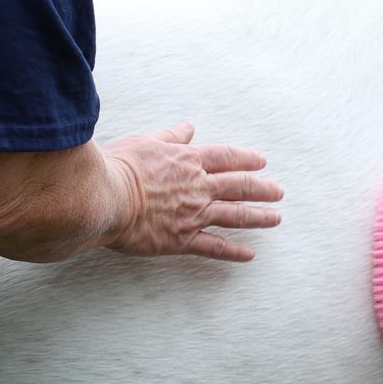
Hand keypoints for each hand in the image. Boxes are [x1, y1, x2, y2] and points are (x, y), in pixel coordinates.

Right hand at [102, 122, 282, 262]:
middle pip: (240, 187)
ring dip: (259, 217)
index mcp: (188, 161)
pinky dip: (234, 251)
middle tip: (278, 192)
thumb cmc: (117, 167)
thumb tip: (188, 127)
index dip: (246, 159)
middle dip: (263, 189)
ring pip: (235, 215)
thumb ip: (170, 137)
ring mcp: (194, 214)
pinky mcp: (183, 239)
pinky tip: (249, 255)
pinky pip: (215, 247)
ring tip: (276, 218)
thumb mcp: (145, 142)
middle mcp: (198, 187)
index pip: (226, 157)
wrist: (104, 197)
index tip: (261, 162)